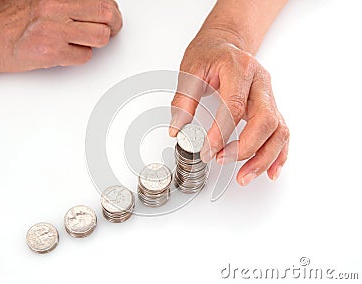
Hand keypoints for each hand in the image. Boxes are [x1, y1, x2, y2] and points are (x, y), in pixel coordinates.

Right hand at [0, 0, 121, 73]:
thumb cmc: (10, 19)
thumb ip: (68, 1)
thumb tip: (95, 4)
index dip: (110, 8)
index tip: (111, 14)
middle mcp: (55, 7)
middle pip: (106, 14)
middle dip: (114, 24)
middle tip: (112, 29)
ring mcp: (55, 31)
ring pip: (101, 37)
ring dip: (97, 41)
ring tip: (86, 40)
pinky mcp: (53, 53)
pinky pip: (85, 56)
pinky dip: (80, 56)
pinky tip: (68, 50)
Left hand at [170, 29, 288, 185]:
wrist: (226, 43)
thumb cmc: (210, 53)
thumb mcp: (190, 70)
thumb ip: (184, 100)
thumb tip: (177, 129)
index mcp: (240, 69)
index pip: (234, 107)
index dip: (220, 133)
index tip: (206, 150)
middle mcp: (261, 82)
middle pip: (265, 120)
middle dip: (245, 148)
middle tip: (221, 161)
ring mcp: (270, 95)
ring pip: (279, 130)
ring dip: (264, 158)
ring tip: (245, 177)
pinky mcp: (272, 107)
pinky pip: (282, 132)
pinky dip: (278, 154)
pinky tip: (270, 171)